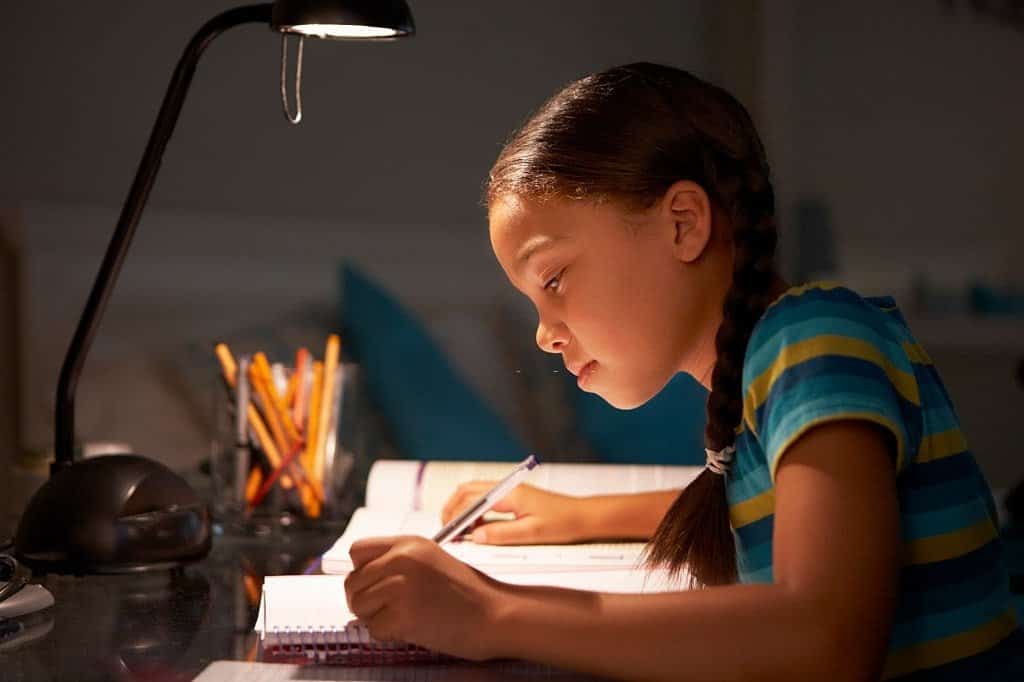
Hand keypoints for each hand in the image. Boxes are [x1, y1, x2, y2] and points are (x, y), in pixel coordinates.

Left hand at [344, 536, 505, 660]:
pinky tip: (412, 627)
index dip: (361, 570)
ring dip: (375, 617)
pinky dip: (388, 634)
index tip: (371, 583)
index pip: (357, 551)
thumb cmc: (469, 593)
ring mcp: (401, 587)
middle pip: (352, 582)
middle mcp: (401, 560)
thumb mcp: (432, 559)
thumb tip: (363, 576)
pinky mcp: (402, 616)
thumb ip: (398, 561)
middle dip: (365, 599)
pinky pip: (373, 629)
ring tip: (404, 616)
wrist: (496, 614)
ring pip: (358, 606)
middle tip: (389, 607)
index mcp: (408, 543)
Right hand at [441, 481, 587, 544]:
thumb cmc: (563, 523)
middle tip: (446, 531)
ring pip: (475, 494)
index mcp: (510, 494)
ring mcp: (510, 491)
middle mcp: (507, 488)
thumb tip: (476, 536)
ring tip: (459, 533)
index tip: (447, 532)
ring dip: (463, 510)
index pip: (471, 499)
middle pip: (467, 491)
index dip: (455, 515)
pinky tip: (477, 530)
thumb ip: (501, 534)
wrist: (583, 517)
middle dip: (452, 509)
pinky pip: (486, 501)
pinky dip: (475, 513)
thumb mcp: (531, 534)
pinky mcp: (513, 498)